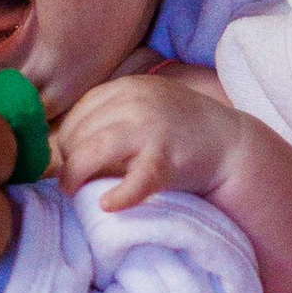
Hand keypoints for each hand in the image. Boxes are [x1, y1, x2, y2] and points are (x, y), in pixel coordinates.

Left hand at [54, 73, 237, 211]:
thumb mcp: (144, 108)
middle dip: (69, 159)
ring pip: (94, 150)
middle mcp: (135, 102)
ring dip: (76, 173)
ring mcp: (152, 128)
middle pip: (80, 132)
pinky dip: (119, 194)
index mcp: (127, 88)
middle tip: (70, 180)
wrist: (230, 145)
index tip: (67, 160)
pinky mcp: (167, 158)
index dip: (66, 140)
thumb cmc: (179, 131)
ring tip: (73, 191)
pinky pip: (136, 179)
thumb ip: (110, 117)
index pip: (79, 113)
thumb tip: (60, 146)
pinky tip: (107, 204)